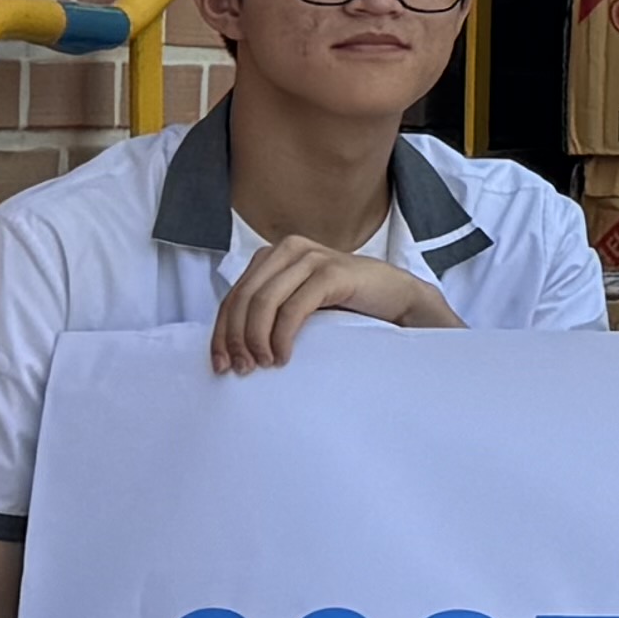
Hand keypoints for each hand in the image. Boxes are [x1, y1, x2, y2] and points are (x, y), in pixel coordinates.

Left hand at [212, 237, 456, 375]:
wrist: (397, 296)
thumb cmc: (347, 303)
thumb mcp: (299, 300)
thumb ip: (269, 307)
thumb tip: (230, 344)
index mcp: (274, 254)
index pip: (233, 295)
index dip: (221, 332)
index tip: (220, 364)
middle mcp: (289, 248)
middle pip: (243, 298)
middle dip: (235, 338)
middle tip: (242, 369)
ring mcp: (311, 258)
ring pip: (263, 302)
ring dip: (256, 340)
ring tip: (262, 364)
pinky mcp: (331, 273)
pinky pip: (293, 309)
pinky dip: (281, 337)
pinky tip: (283, 356)